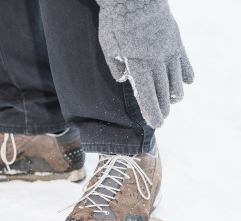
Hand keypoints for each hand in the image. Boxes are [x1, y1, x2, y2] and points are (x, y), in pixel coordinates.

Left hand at [96, 0, 193, 127]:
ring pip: (177, 80)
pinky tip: (186, 83)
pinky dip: (186, 75)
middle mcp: (157, 61)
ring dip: (175, 94)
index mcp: (138, 65)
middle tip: (161, 119)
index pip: (147, 96)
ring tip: (173, 102)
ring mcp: (169, 51)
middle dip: (163, 108)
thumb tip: (124, 80)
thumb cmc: (116, 22)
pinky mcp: (176, 40)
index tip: (157, 124)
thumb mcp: (108, 47)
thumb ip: (116, 67)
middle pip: (163, 92)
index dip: (152, 112)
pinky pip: (186, 62)